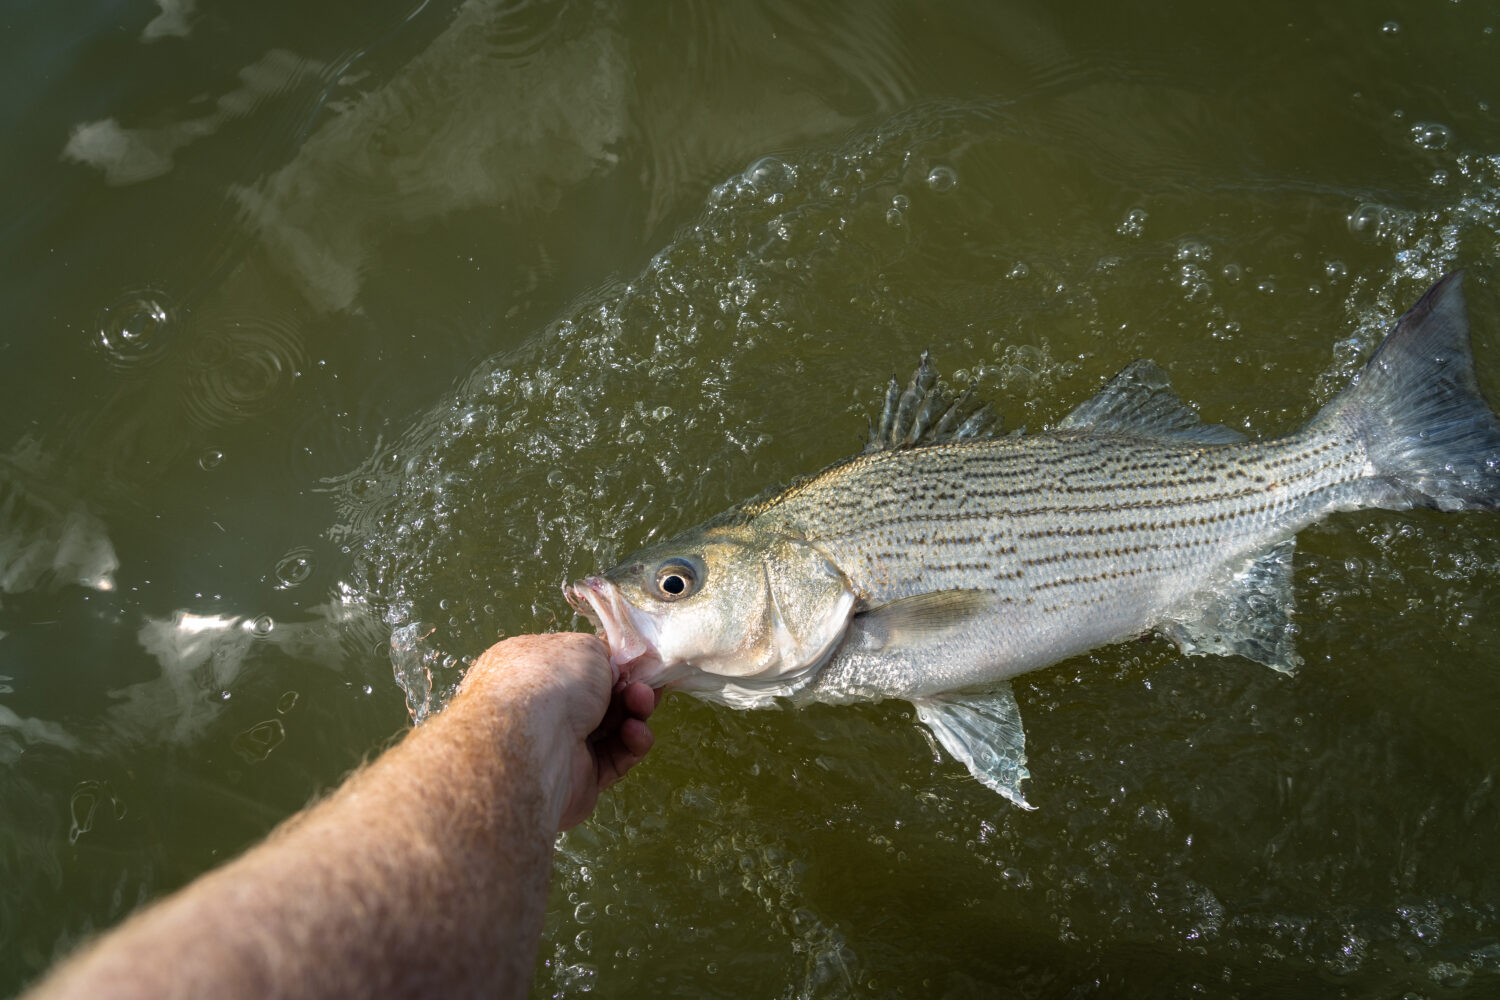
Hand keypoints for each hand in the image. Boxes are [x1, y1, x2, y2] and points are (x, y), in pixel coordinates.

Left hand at [460, 633, 659, 830]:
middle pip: (597, 698)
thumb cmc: (549, 683)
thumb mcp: (582, 648)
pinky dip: (631, 744)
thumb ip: (602, 654)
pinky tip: (635, 732)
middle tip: (647, 684)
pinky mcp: (578, 778)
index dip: (608, 663)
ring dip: (634, 712)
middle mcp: (540, 708)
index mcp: (528, 669)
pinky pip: (614, 759)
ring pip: (610, 728)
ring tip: (644, 702)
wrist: (531, 743)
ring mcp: (558, 745)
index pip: (573, 665)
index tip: (637, 661)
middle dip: (628, 688)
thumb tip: (612, 667)